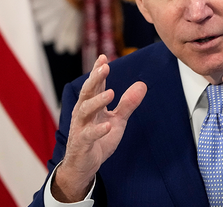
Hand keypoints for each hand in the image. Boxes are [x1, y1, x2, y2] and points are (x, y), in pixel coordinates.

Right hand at [52, 55, 146, 201]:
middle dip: (95, 79)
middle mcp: (83, 113)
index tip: (103, 57)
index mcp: (91, 106)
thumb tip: (142, 84)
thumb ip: (128, 104)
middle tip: (104, 67)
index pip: (94, 85)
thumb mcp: (117, 120)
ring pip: (85, 110)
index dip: (98, 71)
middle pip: (87, 92)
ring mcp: (81, 127)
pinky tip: (107, 125)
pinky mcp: (82, 143)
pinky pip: (89, 135)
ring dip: (98, 101)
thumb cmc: (98, 140)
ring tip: (111, 93)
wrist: (83, 166)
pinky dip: (98, 130)